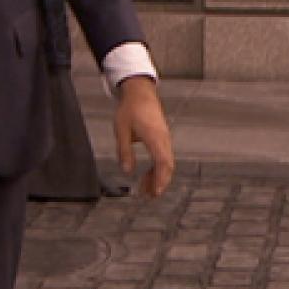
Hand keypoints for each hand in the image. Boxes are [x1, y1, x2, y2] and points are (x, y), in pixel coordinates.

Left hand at [113, 75, 174, 196]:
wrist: (140, 91)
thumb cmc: (130, 108)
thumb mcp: (121, 130)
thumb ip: (124, 151)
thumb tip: (127, 171)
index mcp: (154, 137)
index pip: (162, 162)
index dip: (161, 179)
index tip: (155, 192)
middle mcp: (163, 139)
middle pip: (167, 166)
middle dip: (159, 182)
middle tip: (148, 196)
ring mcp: (164, 138)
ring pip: (166, 162)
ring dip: (157, 176)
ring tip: (145, 189)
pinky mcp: (162, 137)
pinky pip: (163, 156)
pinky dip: (157, 168)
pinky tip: (148, 175)